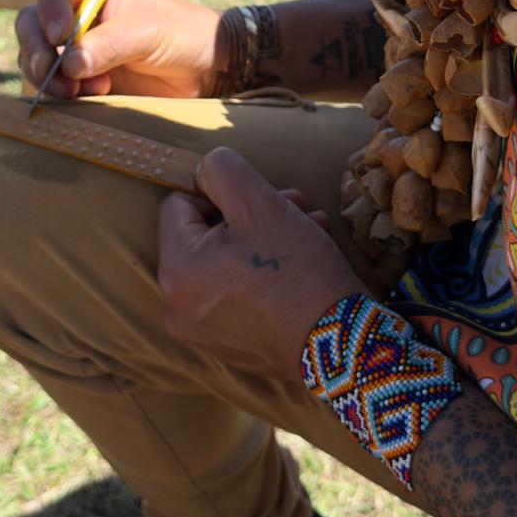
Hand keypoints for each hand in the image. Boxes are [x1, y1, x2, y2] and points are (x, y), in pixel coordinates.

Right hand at [16, 0, 220, 98]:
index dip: (49, 6)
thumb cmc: (181, 33)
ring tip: (79, 90)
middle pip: (32, 21)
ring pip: (35, 55)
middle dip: (36, 49)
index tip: (60, 36)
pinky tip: (92, 96)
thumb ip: (111, 44)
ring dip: (48, 76)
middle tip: (54, 73)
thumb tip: (70, 64)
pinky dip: (60, 92)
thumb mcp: (149, 31)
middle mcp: (78, 12)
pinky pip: (51, 83)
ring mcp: (76, 46)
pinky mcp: (80, 77)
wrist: (204, 69)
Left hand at [158, 147, 370, 381]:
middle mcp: (176, 306)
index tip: (263, 199)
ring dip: (263, 237)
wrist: (341, 345)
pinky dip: (262, 273)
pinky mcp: (228, 346)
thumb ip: (222, 171)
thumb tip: (204, 170)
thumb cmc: (297, 270)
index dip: (221, 192)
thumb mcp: (259, 203)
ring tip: (307, 228)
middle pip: (204, 235)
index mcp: (175, 270)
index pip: (179, 204)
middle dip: (249, 214)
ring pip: (224, 261)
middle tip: (294, 206)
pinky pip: (235, 293)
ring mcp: (201, 331)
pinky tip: (301, 261)